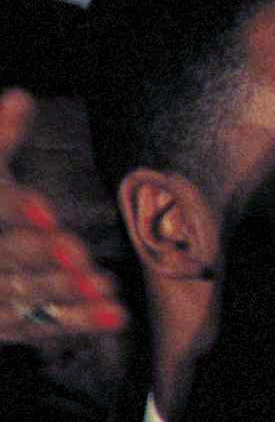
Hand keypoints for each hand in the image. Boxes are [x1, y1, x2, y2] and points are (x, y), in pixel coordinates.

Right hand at [0, 89, 126, 349]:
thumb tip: (21, 96)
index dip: (14, 209)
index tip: (46, 211)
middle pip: (1, 258)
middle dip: (38, 256)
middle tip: (79, 253)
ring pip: (20, 295)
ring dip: (63, 292)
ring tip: (106, 284)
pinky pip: (38, 325)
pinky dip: (76, 321)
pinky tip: (116, 313)